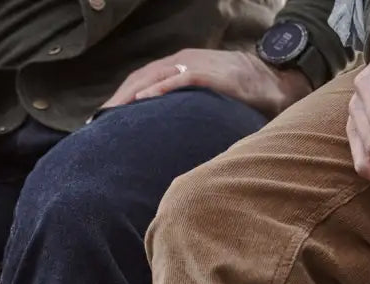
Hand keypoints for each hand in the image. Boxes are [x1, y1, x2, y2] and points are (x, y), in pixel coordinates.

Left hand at [104, 48, 311, 116]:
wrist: (273, 83)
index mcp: (178, 68)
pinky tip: (143, 102)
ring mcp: (196, 66)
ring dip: (131, 95)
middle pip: (141, 78)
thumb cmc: (235, 94)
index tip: (99, 121)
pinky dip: (160, 89)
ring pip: (155, 76)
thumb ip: (179, 110)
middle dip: (117, 100)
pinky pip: (180, 79)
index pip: (141, 81)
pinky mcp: (210, 74)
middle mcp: (182, 62)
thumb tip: (157, 135)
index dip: (119, 99)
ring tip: (111, 113)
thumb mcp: (201, 99)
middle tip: (96, 122)